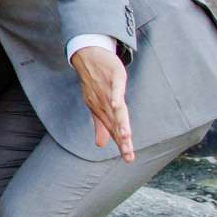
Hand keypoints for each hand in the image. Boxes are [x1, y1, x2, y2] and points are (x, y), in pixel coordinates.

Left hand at [71, 43, 135, 161]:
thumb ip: (101, 126)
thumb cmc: (94, 83)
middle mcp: (105, 103)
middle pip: (116, 123)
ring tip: (126, 136)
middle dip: (122, 139)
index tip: (129, 159)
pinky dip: (116, 95)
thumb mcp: (98, 105)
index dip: (121, 144)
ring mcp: (109, 90)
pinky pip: (115, 88)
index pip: (114, 130)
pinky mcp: (114, 77)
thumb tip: (101, 144)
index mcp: (104, 111)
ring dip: (121, 122)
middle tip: (128, 154)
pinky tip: (117, 104)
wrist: (86, 57)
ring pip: (117, 109)